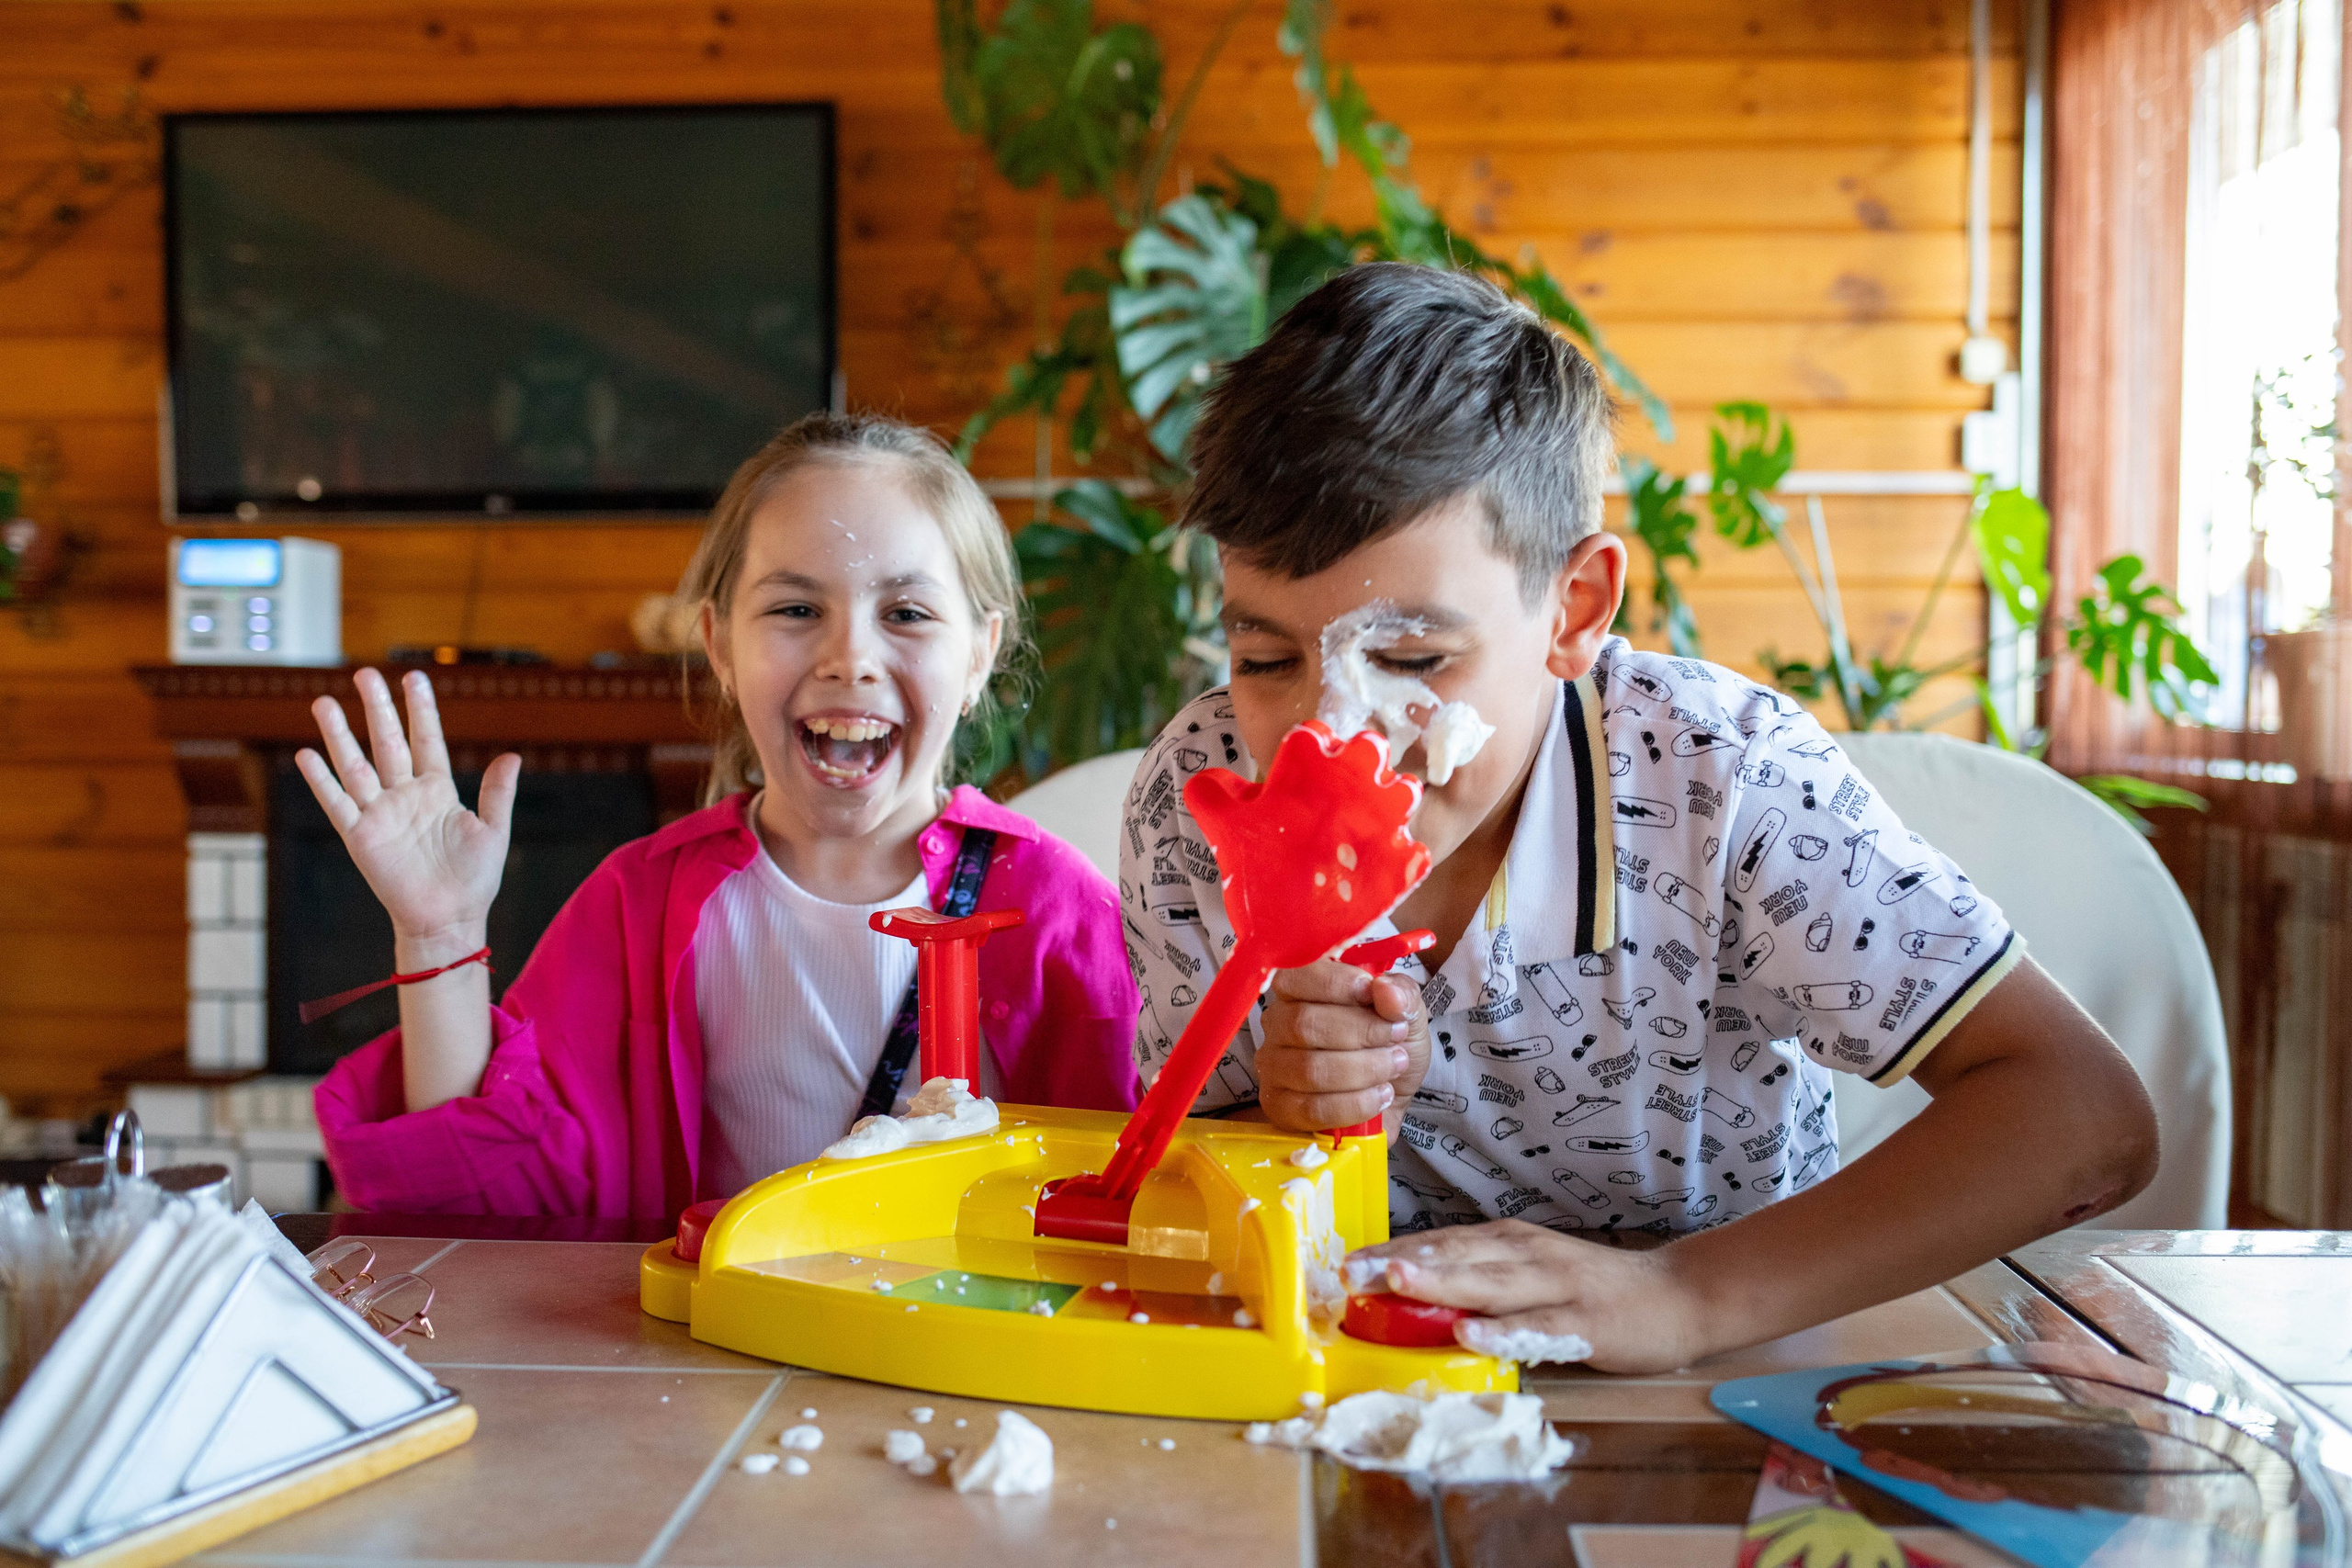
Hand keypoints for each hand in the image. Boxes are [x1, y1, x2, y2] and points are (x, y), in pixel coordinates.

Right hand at [295, 668, 519, 957]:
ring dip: (340, 735)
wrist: (450, 919)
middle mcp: (405, 796)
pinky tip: (307, 754)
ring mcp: (381, 814)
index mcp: (438, 791)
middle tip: (364, 674)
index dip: (420, 710)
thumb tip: (512, 756)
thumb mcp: (493, 831)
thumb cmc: (474, 880)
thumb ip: (499, 793)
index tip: (414, 678)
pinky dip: (323, 781)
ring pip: (356, 765)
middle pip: (388, 742)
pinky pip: (338, 803)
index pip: (427, 740)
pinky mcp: (361, 837)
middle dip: (377, 709)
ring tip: (323, 702)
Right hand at [1256, 959, 1426, 1132]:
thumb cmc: (1388, 1044)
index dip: (1334, 984)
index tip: (1370, 993)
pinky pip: (1312, 1109)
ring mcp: (1274, 1068)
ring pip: (1310, 1070)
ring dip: (1363, 1069)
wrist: (1392, 1094)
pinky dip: (1355, 1104)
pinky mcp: (1281, 1108)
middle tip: (1395, 1038)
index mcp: (1300, 990)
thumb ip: (1400, 995)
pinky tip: (1379, 1096)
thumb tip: (1385, 990)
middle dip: (1360, 1032)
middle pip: (1304, 1024)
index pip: (1296, 977)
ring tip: (1393, 1067)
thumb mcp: (1406, 1011)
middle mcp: (1277, 1025)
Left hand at [1345, 1220, 1707, 1374]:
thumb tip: (1415, 1295)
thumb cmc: (1593, 1289)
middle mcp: (1527, 1254)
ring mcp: (1558, 1285)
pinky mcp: (1586, 1320)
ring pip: (1492, 1282)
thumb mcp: (1531, 1274)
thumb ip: (1482, 1282)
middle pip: (1456, 1255)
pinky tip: (1472, 1331)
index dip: (1392, 1251)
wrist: (1679, 1295)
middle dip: (1401, 1262)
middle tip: (1352, 1269)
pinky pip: (1539, 1325)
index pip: (1441, 1242)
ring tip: (1397, 1281)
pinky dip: (1505, 1328)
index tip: (1344, 1261)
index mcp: (1509, 1242)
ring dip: (1442, 1280)